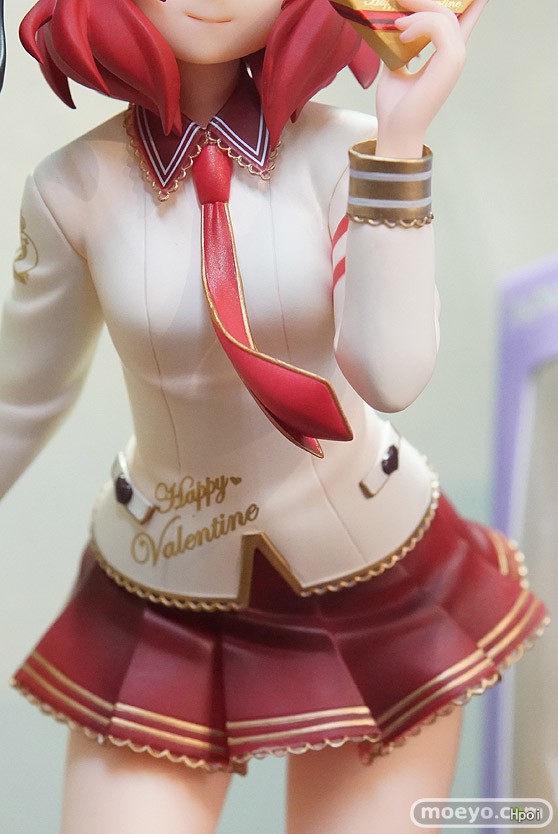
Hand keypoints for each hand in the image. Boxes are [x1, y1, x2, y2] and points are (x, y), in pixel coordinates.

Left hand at [375, 0, 488, 157]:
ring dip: (417, 12)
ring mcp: (455, 58)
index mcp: (446, 55)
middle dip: (425, 1)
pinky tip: (402, 35)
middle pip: (450, 11)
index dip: (472, 3)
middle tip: (400, 0)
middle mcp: (455, 54)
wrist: (396, 130)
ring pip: (444, 16)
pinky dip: (418, 25)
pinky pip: (438, 27)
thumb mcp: (394, 68)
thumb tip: (389, 26)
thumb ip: (398, 47)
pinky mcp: (450, 61)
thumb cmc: (394, 106)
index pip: (466, 19)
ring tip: (396, 23)